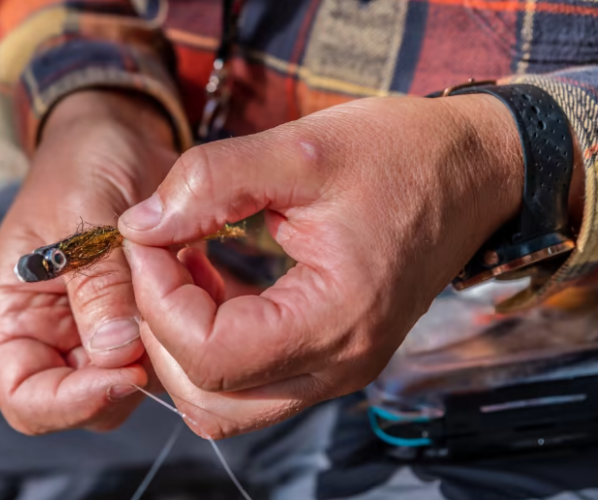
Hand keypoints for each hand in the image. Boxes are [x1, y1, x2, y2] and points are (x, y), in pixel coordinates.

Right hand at [0, 91, 176, 433]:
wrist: (120, 136)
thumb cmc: (82, 165)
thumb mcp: (82, 213)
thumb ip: (97, 283)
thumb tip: (117, 355)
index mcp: (16, 316)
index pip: (27, 399)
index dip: (70, 403)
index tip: (126, 371)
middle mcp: (57, 334)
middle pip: (87, 401)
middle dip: (128, 377)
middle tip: (164, 322)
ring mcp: (102, 328)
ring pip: (135, 381)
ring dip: (165, 348)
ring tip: (182, 283)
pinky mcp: (142, 315)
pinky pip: (167, 348)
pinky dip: (187, 326)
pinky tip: (199, 277)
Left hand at [119, 95, 525, 438]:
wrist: (470, 172)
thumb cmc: (399, 155)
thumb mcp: (299, 149)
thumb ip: (210, 183)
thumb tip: (138, 225)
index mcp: (337, 319)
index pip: (210, 356)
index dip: (156, 297)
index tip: (148, 235)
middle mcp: (338, 365)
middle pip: (208, 397)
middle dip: (161, 326)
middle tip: (158, 252)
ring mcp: (335, 368)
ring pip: (222, 405)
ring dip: (182, 343)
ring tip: (181, 267)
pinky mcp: (329, 355)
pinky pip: (246, 382)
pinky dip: (208, 341)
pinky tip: (208, 278)